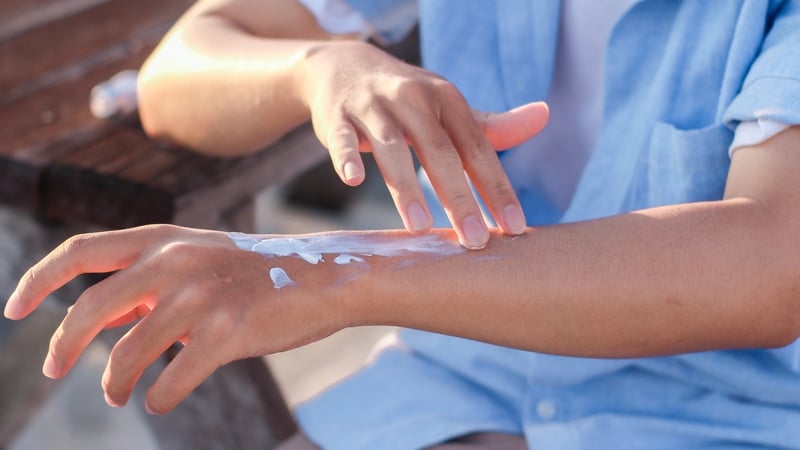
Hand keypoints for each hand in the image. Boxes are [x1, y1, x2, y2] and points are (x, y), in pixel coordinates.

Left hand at [2, 225, 345, 413]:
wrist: (324, 277)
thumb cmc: (257, 274)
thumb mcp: (198, 261)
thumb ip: (148, 282)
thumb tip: (97, 322)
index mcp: (164, 238)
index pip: (80, 251)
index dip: (39, 280)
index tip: (15, 310)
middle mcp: (175, 261)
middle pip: (90, 307)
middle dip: (62, 345)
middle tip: (55, 370)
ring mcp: (201, 295)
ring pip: (127, 353)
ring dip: (115, 383)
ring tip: (122, 393)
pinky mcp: (227, 331)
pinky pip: (171, 379)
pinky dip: (158, 397)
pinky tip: (160, 398)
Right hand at [301, 41, 548, 248]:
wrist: (345, 66)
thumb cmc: (407, 98)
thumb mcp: (448, 106)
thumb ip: (491, 124)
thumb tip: (544, 116)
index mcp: (447, 100)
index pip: (478, 149)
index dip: (496, 189)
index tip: (514, 228)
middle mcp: (413, 98)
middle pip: (439, 152)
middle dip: (458, 198)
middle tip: (473, 240)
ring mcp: (373, 105)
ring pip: (391, 147)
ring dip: (406, 187)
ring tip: (421, 227)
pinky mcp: (336, 116)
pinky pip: (341, 138)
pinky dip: (347, 156)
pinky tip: (354, 179)